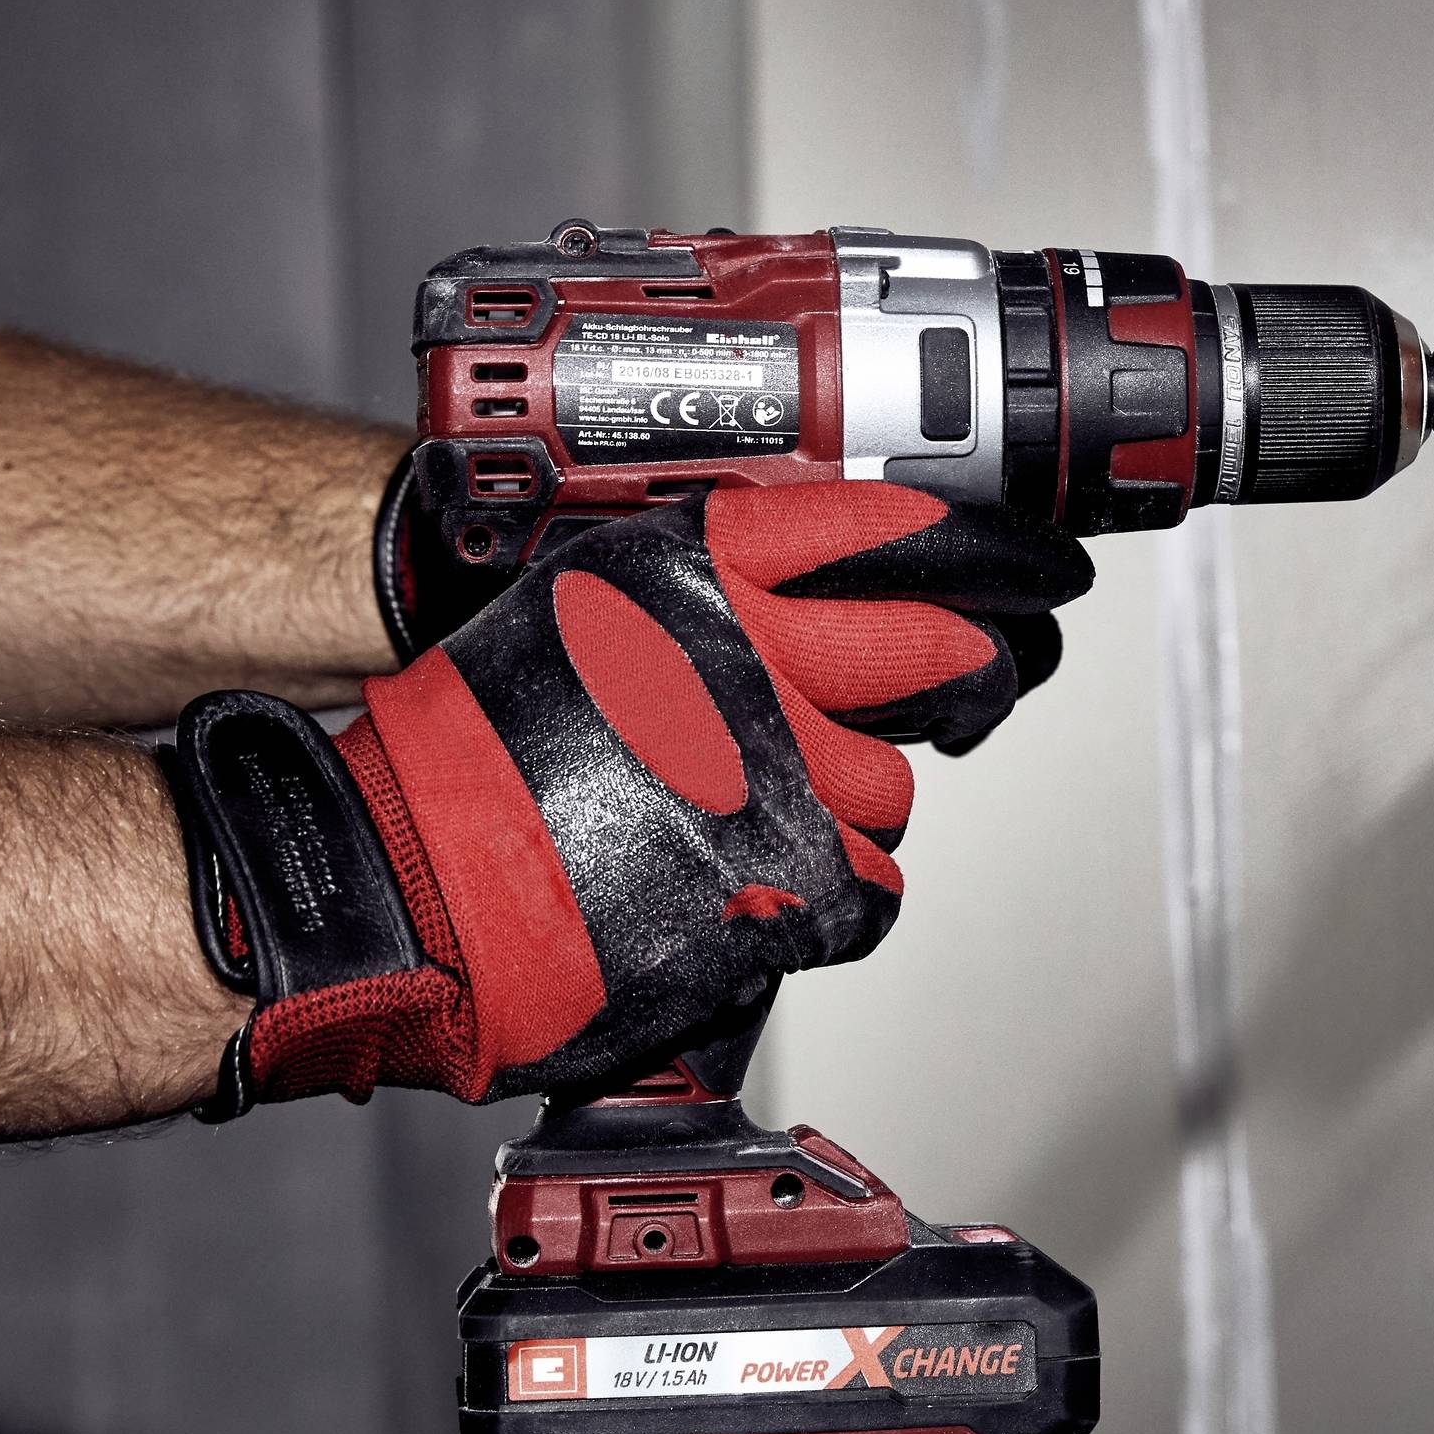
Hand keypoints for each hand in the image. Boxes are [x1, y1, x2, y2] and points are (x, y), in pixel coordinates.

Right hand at [161, 482, 1092, 1112]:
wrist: (405, 888)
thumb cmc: (466, 766)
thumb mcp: (583, 617)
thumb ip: (698, 599)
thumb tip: (793, 601)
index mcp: (695, 570)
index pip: (882, 528)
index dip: (976, 547)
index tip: (1029, 561)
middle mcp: (749, 653)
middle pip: (935, 649)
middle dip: (963, 673)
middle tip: (966, 687)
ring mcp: (778, 769)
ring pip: (892, 788)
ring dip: (845, 813)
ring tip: (747, 829)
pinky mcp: (792, 880)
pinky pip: (870, 889)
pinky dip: (822, 905)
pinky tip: (746, 896)